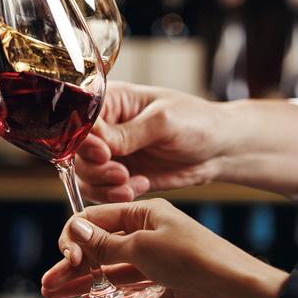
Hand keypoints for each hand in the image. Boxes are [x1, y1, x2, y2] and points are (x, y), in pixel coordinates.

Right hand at [41, 198, 288, 297]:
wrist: (240, 294)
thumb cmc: (199, 259)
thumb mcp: (144, 247)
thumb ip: (107, 244)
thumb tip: (77, 230)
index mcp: (146, 212)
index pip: (98, 217)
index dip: (76, 236)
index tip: (63, 258)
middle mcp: (149, 234)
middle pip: (101, 246)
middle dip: (73, 263)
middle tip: (49, 282)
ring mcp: (156, 261)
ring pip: (110, 270)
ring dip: (84, 282)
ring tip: (56, 294)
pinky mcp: (164, 286)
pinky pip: (127, 290)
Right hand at [75, 81, 297, 203]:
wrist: (220, 149)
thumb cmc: (197, 122)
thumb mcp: (164, 121)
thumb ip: (128, 133)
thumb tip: (96, 141)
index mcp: (111, 102)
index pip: (80, 120)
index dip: (85, 140)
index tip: (104, 153)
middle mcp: (105, 128)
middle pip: (77, 152)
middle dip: (96, 168)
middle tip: (121, 173)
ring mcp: (112, 154)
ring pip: (86, 175)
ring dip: (103, 185)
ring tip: (129, 184)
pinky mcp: (121, 176)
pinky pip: (103, 191)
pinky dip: (115, 194)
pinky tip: (139, 187)